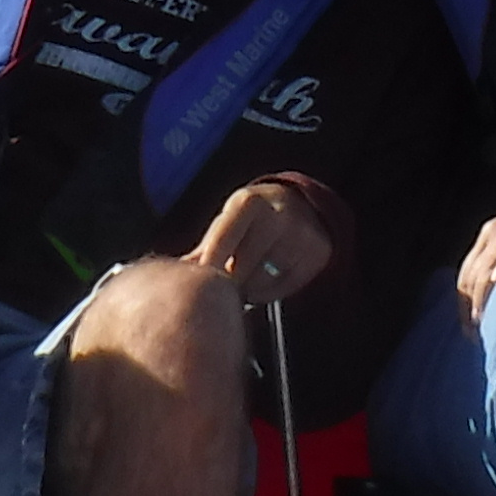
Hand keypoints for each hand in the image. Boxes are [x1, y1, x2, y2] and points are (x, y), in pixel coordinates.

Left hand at [194, 181, 324, 305]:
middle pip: (240, 269)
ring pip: (260, 283)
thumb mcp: (228, 222)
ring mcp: (302, 235)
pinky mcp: (317, 255)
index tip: (197, 286)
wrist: (302, 207)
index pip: (223, 241)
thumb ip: (206, 249)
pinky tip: (266, 280)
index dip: (207, 268)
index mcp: (249, 202)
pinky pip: (282, 290)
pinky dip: (268, 293)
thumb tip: (177, 274)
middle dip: (226, 282)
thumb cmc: (251, 220)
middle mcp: (279, 214)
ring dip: (247, 290)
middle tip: (222, 284)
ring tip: (245, 278)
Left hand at [455, 177, 495, 325]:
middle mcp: (495, 232)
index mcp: (489, 236)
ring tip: (481, 319)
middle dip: (469, 304)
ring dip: (481, 293)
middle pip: (471, 274)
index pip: (465, 274)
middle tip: (474, 332)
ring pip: (487, 264)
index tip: (469, 328)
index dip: (463, 303)